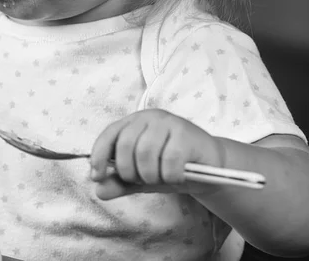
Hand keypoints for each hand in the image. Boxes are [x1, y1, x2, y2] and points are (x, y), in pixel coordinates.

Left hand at [89, 109, 224, 199]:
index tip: (97, 176)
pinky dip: (171, 176)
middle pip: (126, 146)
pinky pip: (170, 161)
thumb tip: (98, 190)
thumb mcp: (142, 177)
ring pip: (146, 153)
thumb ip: (120, 183)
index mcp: (133, 123)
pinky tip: (178, 176)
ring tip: (160, 177)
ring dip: (151, 175)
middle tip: (143, 180)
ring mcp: (168, 122)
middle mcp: (149, 117)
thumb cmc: (172, 167)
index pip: (109, 135)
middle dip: (130, 171)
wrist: (211, 166)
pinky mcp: (186, 133)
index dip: (99, 156)